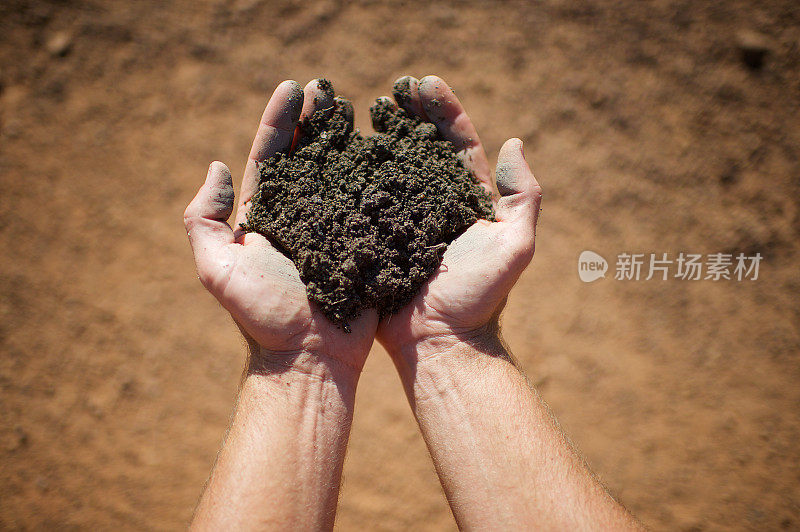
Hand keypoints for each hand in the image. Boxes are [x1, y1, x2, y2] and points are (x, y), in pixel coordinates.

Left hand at [184, 80, 376, 371]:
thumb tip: (217, 167)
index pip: (270, 157)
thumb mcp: (217, 269)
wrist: (311, 358)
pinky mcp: (362, 244)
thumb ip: (203, 219)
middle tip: (327, 91)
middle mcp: (299, 218)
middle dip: (315, 122)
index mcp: (265, 217)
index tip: (293, 89)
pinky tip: (387, 151)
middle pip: (307, 158)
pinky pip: (371, 204)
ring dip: (347, 141)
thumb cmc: (264, 317)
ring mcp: (334, 230)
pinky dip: (378, 176)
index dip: (279, 121)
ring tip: (356, 110)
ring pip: (341, 175)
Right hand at [377, 75, 541, 358]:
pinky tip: (337, 153)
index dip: (444, 110)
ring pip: (389, 170)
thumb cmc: (478, 298)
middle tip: (393, 88)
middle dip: (408, 115)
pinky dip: (352, 176)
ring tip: (360, 110)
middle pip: (422, 149)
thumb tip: (514, 143)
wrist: (439, 343)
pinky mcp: (376, 239)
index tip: (425, 82)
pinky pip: (363, 201)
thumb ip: (521, 197)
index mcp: (469, 202)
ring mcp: (403, 222)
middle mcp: (435, 206)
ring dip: (377, 138)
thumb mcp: (514, 246)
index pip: (458, 144)